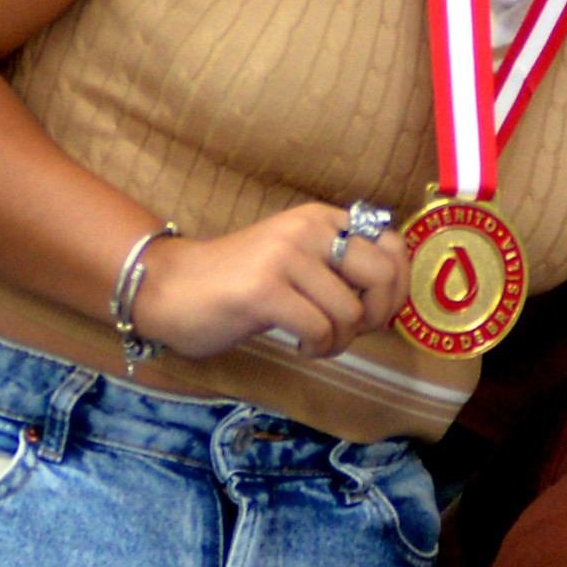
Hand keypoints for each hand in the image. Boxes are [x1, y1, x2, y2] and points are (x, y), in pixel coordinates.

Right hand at [129, 204, 410, 360]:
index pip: (392, 244)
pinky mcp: (263, 290)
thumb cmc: (238, 282)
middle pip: (382, 275)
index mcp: (321, 218)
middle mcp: (308, 229)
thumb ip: (338, 266)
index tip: (375, 311)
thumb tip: (392, 295)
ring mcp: (284, 257)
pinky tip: (297, 345)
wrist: (169, 286)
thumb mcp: (296, 259)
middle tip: (349, 331)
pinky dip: (317, 347)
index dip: (397, 286)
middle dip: (377, 315)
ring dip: (339, 340)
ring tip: (315, 341)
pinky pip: (319, 329)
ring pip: (350, 311)